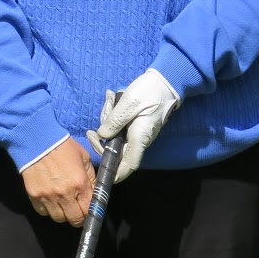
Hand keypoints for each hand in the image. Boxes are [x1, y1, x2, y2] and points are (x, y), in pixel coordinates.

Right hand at [20, 137, 94, 226]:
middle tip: (76, 208)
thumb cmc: (63, 146)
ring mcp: (48, 197)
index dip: (90, 213)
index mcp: (80, 183)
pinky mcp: (34, 196)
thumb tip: (96, 195)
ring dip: (62, 213)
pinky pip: (43, 212)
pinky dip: (47, 208)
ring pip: (58, 218)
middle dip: (78, 217)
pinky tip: (49, 198)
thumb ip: (91, 178)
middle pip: (74, 220)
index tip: (87, 209)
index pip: (89, 211)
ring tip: (61, 202)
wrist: (37, 140)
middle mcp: (65, 193)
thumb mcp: (84, 158)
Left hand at [88, 68, 179, 182]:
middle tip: (92, 128)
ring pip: (113, 137)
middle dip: (101, 139)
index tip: (99, 168)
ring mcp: (135, 134)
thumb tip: (102, 135)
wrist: (165, 83)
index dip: (115, 174)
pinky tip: (112, 100)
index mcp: (139, 139)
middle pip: (115, 151)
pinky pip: (117, 128)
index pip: (128, 166)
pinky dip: (111, 117)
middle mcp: (138, 140)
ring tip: (110, 100)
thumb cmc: (150, 92)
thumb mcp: (129, 103)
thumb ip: (115, 120)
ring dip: (106, 121)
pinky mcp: (132, 126)